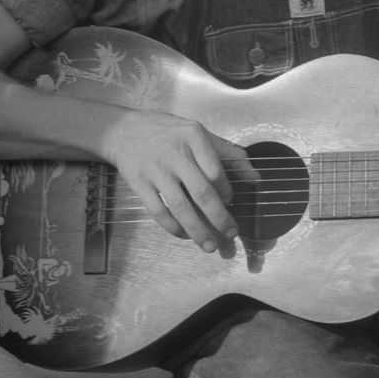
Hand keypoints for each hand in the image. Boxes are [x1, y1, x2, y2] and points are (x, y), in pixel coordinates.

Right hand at [107, 109, 259, 252]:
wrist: (122, 131)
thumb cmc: (167, 132)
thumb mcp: (199, 133)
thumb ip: (229, 155)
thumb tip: (256, 179)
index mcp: (194, 137)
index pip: (217, 172)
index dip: (227, 192)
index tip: (230, 203)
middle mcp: (175, 153)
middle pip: (202, 192)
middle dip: (219, 218)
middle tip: (230, 234)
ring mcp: (156, 170)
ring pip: (180, 207)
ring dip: (197, 230)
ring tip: (209, 246)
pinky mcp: (139, 183)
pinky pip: (158, 211)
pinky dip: (173, 227)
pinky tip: (184, 235)